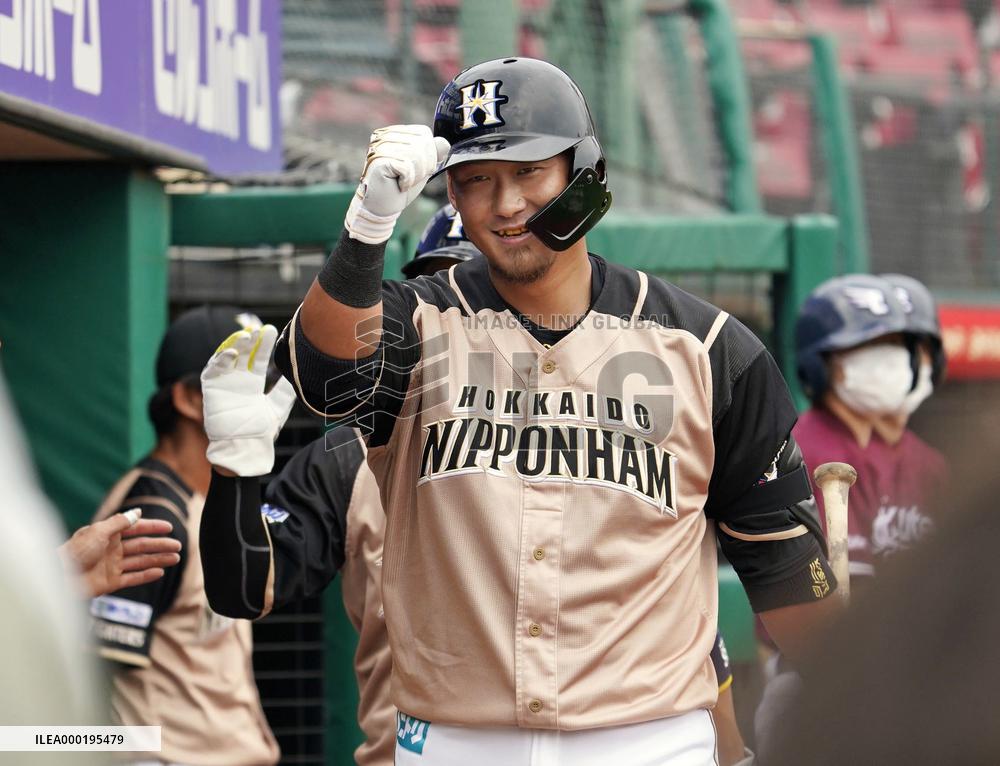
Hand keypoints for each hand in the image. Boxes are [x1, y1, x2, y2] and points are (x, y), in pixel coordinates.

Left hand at [59, 509, 181, 597]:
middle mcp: (112, 549)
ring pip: (141, 561)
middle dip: (160, 545)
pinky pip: (132, 578)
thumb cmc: (75, 551)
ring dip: (158, 559)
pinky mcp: (110, 582)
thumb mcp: (98, 531)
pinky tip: (160, 572)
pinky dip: (147, 575)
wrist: (58, 577)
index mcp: (108, 535)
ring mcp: (112, 566)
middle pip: (141, 546)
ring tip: (176, 558)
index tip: (169, 527)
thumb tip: (137, 512)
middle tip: (179, 545)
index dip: (152, 527)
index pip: (135, 529)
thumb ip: (120, 522)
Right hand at [201, 325, 293, 475]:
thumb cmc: (261, 433)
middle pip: (243, 354)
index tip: (271, 330)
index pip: (257, 358)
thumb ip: (285, 391)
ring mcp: (223, 384)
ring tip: (246, 335)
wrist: (245, 449)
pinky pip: (212, 370)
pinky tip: (232, 352)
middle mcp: (237, 381)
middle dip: (250, 341)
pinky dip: (220, 359)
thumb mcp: (278, 408)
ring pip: (227, 358)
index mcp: (252, 384)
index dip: (263, 345)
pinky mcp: (211, 390)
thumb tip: (298, 373)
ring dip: (235, 345)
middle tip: (259, 329)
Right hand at [345, 124, 450, 243]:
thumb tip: (445, 143)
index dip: (429, 154)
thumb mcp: (421, 167)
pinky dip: (407, 181)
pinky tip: (398, 185)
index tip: (416, 169)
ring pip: (417, 156)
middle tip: (409, 178)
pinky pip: (407, 168)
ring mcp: (380, 146)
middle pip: (423, 144)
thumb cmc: (400, 186)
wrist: (382, 207)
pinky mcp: (378, 160)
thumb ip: (432, 153)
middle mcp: (385, 135)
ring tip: (403, 182)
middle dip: (423, 167)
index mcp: (395, 133)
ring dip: (415, 176)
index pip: (424, 133)